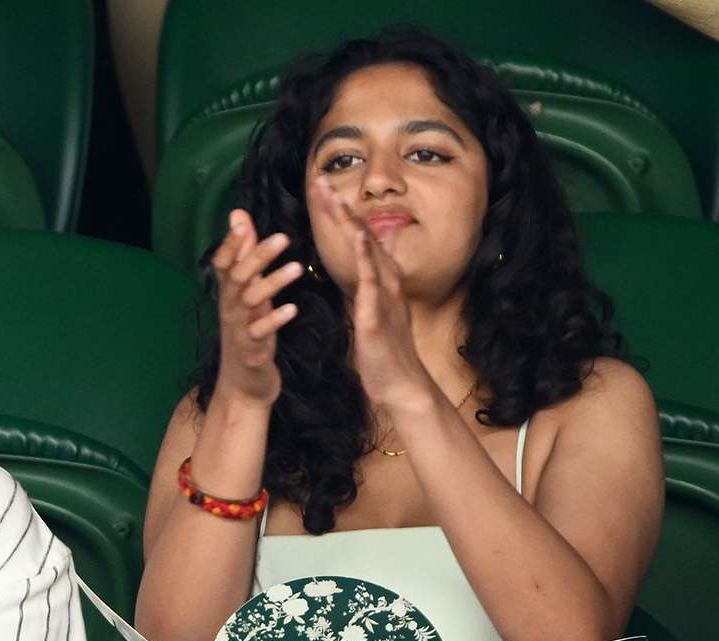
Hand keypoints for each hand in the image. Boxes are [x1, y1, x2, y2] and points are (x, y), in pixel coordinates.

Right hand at [209, 209, 303, 408]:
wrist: (244, 384)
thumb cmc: (248, 331)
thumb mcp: (246, 292)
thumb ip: (244, 254)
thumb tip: (238, 215)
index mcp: (230, 293)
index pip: (222, 263)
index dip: (229, 244)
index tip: (242, 223)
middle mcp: (230, 307)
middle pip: (238, 277)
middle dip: (257, 256)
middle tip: (283, 237)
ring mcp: (239, 329)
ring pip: (251, 302)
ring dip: (272, 283)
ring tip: (296, 268)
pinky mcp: (252, 350)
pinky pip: (261, 332)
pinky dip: (275, 320)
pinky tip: (292, 309)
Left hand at [310, 177, 432, 411]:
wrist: (399, 384)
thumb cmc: (385, 348)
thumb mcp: (378, 304)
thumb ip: (376, 273)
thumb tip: (378, 246)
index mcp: (380, 278)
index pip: (359, 236)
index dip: (341, 212)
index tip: (321, 188)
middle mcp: (385, 280)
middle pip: (362, 234)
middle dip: (341, 206)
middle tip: (319, 179)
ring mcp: (384, 295)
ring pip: (366, 251)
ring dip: (349, 222)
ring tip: (333, 197)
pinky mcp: (377, 315)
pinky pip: (371, 281)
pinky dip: (365, 256)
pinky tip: (356, 237)